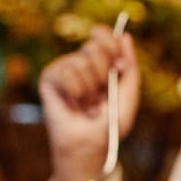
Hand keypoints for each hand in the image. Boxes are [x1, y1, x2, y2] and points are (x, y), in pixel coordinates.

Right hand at [37, 29, 139, 180]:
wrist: (88, 144)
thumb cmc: (110, 123)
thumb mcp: (128, 94)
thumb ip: (131, 67)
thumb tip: (125, 36)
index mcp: (103, 63)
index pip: (104, 36)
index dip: (110, 41)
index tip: (116, 59)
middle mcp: (83, 62)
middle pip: (95, 46)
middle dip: (104, 71)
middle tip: (101, 92)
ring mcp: (65, 68)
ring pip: (81, 62)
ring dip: (90, 88)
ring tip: (87, 104)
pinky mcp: (49, 77)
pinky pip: (65, 73)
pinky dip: (75, 91)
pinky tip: (73, 103)